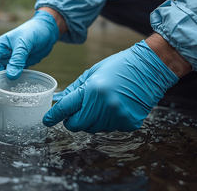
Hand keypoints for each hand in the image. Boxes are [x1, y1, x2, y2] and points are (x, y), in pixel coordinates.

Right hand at [0, 10, 59, 88]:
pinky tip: (17, 89)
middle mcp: (2, 55)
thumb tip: (11, 76)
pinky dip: (15, 82)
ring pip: (4, 75)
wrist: (47, 30)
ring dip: (6, 83)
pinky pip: (14, 75)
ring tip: (9, 93)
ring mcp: (10, 61)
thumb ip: (18, 59)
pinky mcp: (19, 65)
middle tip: (0, 93)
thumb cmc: (34, 31)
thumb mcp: (24, 43)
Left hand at [43, 40, 178, 132]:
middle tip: (75, 111)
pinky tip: (113, 107)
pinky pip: (108, 129)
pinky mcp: (128, 123)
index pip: (66, 108)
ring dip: (91, 120)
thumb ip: (75, 89)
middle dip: (72, 120)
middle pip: (76, 124)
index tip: (47, 120)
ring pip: (92, 128)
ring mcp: (117, 117)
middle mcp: (104, 106)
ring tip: (100, 103)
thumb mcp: (92, 73)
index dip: (54, 116)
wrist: (149, 69)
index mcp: (92, 90)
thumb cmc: (119, 66)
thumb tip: (59, 101)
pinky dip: (107, 121)